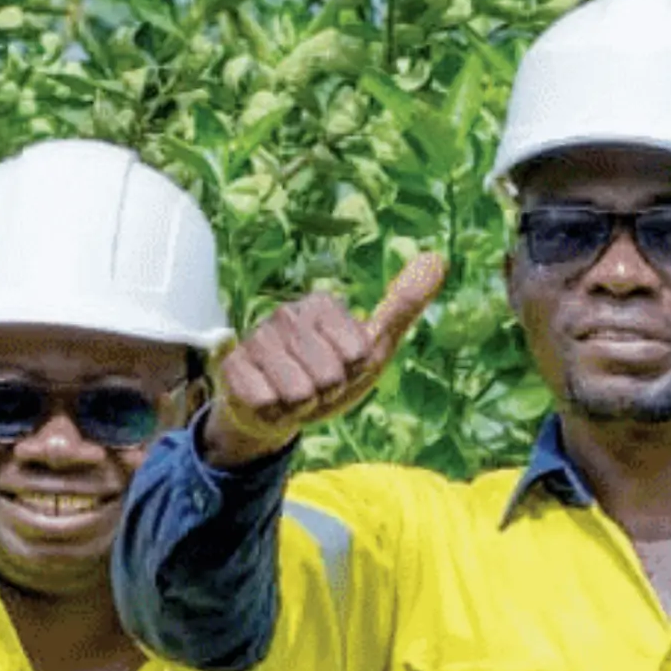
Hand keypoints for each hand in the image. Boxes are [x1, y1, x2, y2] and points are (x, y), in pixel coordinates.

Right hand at [206, 249, 449, 462]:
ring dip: (299, 406)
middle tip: (314, 387)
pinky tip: (268, 401)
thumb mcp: (372, 346)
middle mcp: (287, 314)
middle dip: (326, 393)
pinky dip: (272, 412)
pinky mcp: (232, 368)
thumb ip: (402, 306)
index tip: (340, 370)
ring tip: (291, 395)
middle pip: (329, 375)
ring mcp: (256, 340)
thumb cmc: (326, 376)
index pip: (357, 354)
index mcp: (322, 304)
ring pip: (298, 392)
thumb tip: (438, 258)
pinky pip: (267, 403)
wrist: (275, 412)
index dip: (353, 374)